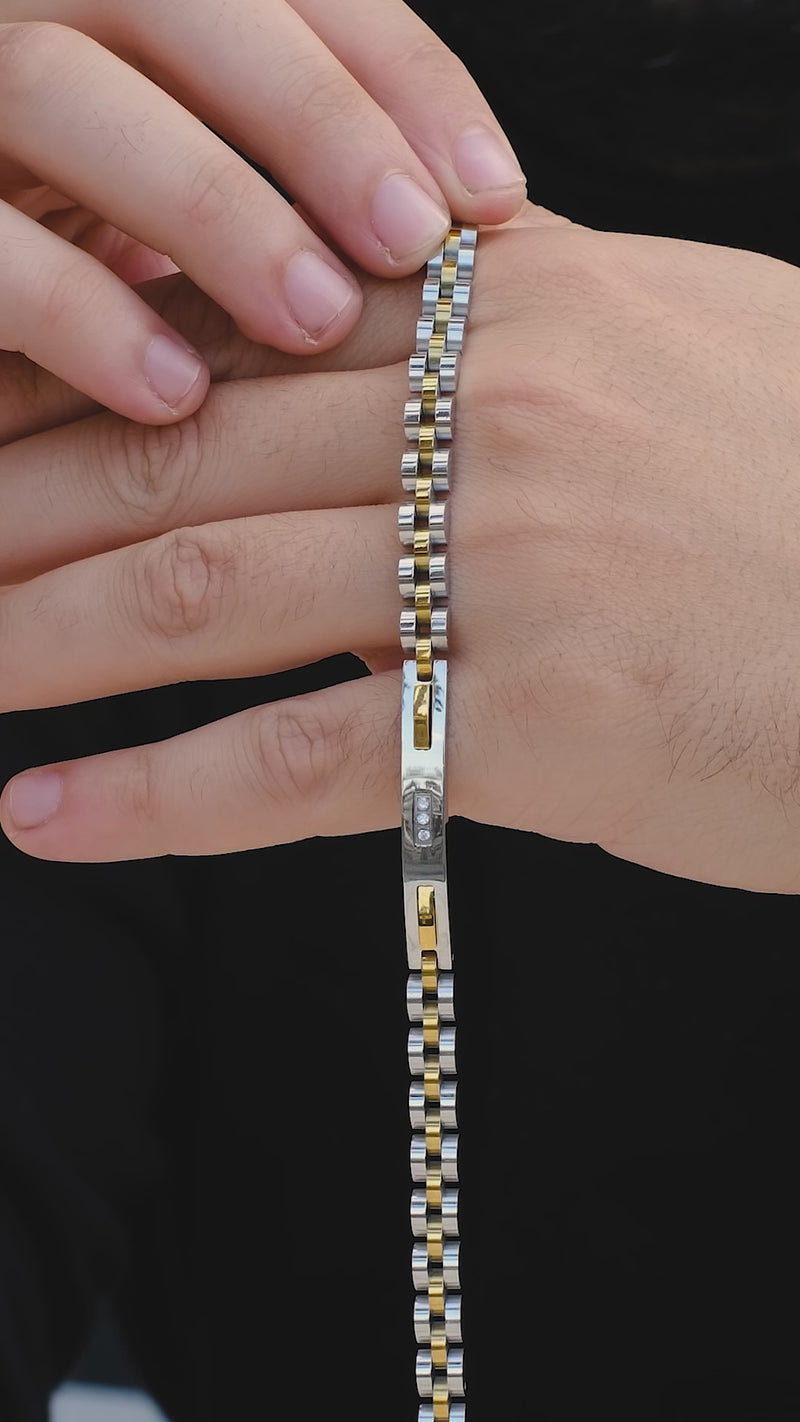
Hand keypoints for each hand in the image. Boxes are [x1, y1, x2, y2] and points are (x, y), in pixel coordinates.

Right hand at [0, 0, 524, 422]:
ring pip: (62, 90)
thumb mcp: (191, 231)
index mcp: (120, 19)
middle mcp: (29, 22)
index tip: (492, 194)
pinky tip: (174, 393)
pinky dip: (80, 314)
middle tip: (413, 243)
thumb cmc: (84, 312)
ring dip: (212, 204)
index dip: (396, 75)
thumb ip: (294, 200)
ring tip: (315, 321)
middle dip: (314, 119)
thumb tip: (467, 229)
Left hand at [3, 206, 799, 894]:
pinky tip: (43, 822)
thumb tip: (380, 322)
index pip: (233, 326)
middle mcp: (486, 416)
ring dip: (34, 636)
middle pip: (179, 451)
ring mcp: (504, 566)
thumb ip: (508, 330)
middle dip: (10, 503)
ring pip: (198, 593)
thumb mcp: (669, 344)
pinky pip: (297, 761)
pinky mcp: (535, 723)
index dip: (78, 378)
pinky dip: (152, 799)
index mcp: (511, 306)